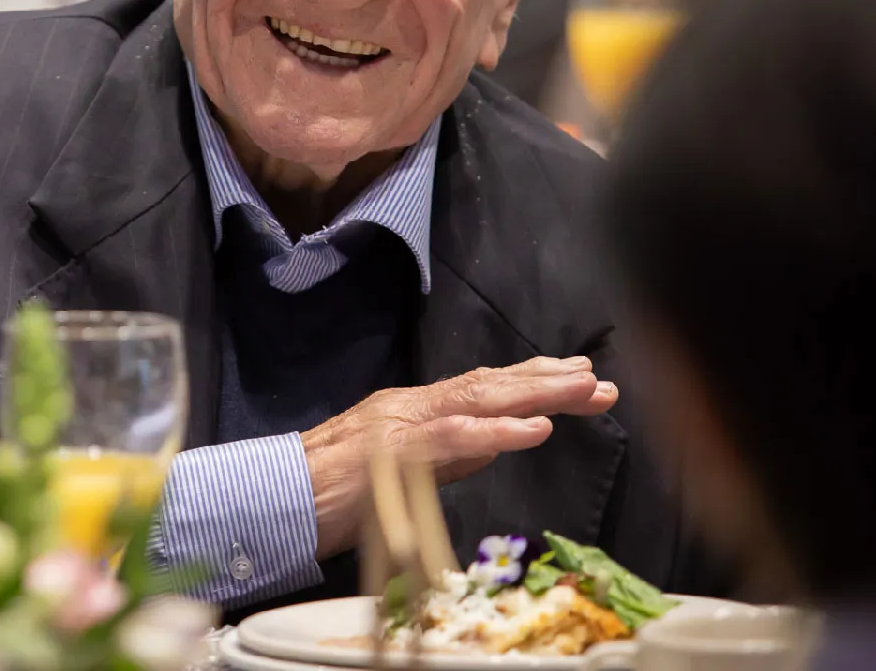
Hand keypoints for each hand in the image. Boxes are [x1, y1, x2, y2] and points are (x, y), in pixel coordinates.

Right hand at [300, 356, 617, 559]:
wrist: (273, 498)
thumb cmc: (327, 494)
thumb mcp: (397, 470)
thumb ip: (444, 456)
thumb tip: (491, 445)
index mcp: (412, 411)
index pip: (481, 388)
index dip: (532, 380)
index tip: (579, 377)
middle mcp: (409, 406)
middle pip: (489, 385)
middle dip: (549, 382)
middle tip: (602, 382)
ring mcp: (399, 425)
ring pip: (478, 400)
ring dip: (536, 395)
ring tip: (583, 391)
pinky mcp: (390, 451)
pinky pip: (452, 438)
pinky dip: (496, 431)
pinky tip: (534, 429)